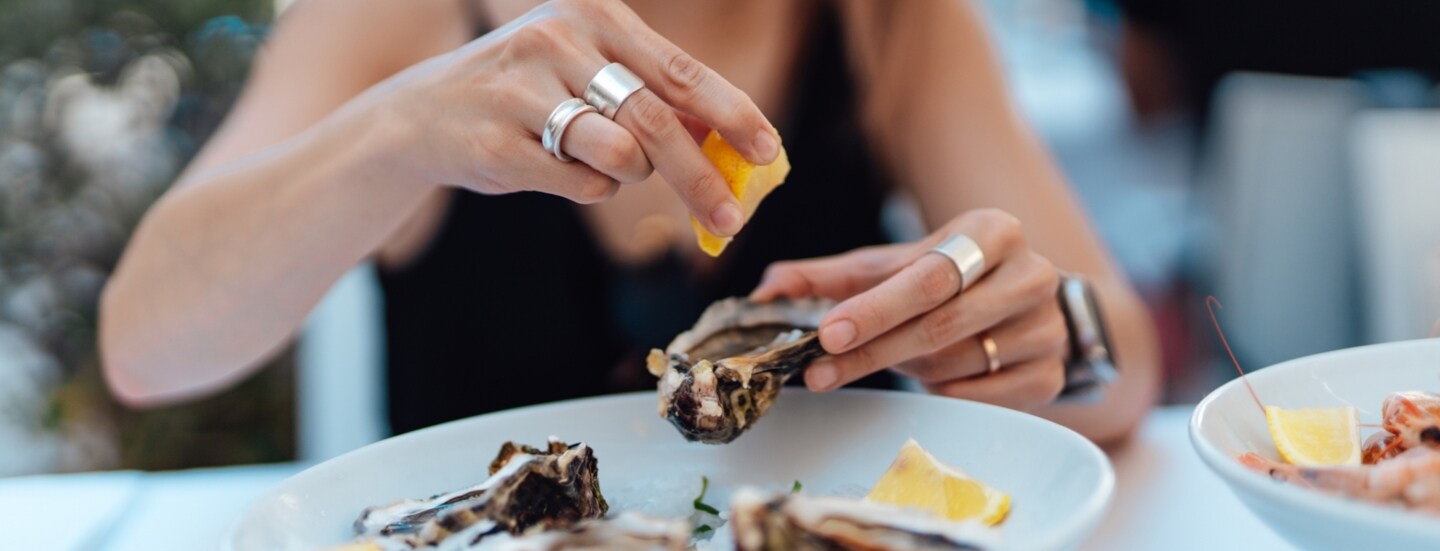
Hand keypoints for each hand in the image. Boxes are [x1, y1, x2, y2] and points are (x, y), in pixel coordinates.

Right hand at [372, 0, 778, 235]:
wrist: (421, 114)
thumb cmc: (527, 92)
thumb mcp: (588, 68)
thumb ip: (654, 93)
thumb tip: (733, 139)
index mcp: (591, 16)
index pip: (679, 70)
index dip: (731, 113)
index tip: (768, 149)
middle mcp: (556, 42)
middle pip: (655, 122)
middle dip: (701, 177)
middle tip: (732, 219)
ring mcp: (522, 92)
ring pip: (619, 158)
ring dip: (628, 175)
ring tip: (602, 161)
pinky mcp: (498, 144)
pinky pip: (579, 185)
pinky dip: (586, 188)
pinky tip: (556, 167)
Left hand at [750, 209, 1067, 409]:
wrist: (1028, 303)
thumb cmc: (948, 279)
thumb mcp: (893, 266)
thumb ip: (831, 277)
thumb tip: (766, 290)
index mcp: (994, 231)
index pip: (928, 276)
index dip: (873, 309)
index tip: (826, 333)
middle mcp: (1032, 274)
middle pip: (939, 324)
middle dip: (872, 350)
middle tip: (819, 371)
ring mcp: (1046, 329)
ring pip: (954, 362)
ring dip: (905, 366)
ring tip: (888, 355)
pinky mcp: (1051, 376)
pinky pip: (975, 395)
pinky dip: (939, 388)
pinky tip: (928, 371)